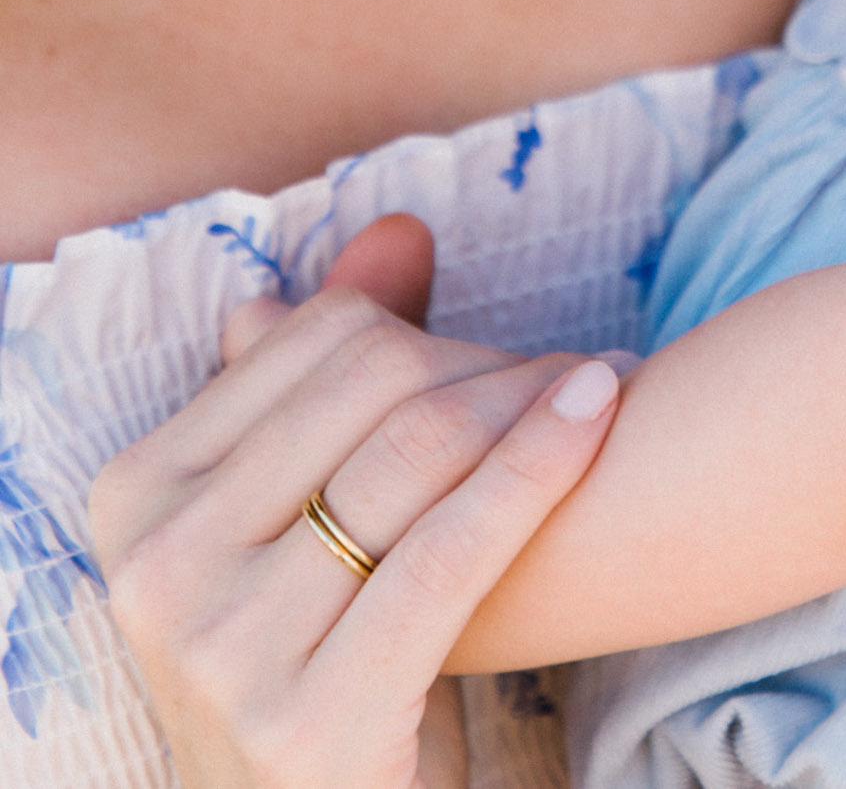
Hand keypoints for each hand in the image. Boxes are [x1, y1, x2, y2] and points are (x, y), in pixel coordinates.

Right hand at [90, 216, 623, 788]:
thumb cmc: (321, 653)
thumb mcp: (304, 513)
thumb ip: (335, 369)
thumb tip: (400, 229)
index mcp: (135, 494)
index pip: (318, 343)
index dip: (424, 331)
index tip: (500, 349)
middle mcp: (155, 568)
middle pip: (373, 388)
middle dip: (489, 366)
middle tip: (577, 371)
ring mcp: (221, 650)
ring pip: (418, 457)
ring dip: (531, 406)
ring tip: (604, 389)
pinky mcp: (309, 721)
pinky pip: (451, 552)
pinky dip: (540, 466)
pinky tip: (602, 414)